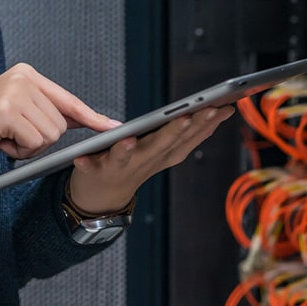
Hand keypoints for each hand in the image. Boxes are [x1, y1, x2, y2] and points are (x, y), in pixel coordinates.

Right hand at [0, 63, 120, 159]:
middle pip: (60, 124)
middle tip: (15, 135)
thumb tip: (87, 120)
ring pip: (49, 135)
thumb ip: (50, 112)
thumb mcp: (22, 110)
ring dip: (29, 147)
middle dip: (40, 139)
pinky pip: (33, 143)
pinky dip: (19, 151)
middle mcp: (23, 78)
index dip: (91, 116)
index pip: (68, 99)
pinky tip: (2, 141)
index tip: (113, 127)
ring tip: (8, 137)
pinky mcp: (6, 112)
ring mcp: (14, 93)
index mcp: (28, 74)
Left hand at [65, 105, 236, 214]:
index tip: (222, 107)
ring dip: (129, 151)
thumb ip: (191, 132)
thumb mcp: (168, 149)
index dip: (205, 124)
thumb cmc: (136, 163)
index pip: (189, 137)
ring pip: (128, 157)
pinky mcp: (96, 171)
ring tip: (129, 140)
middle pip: (163, 145)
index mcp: (164, 153)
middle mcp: (146, 161)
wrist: (101, 198)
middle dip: (176, 131)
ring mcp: (121, 168)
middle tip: (189, 116)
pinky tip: (82, 158)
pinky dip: (87, 164)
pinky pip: (91, 167)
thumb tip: (225, 109)